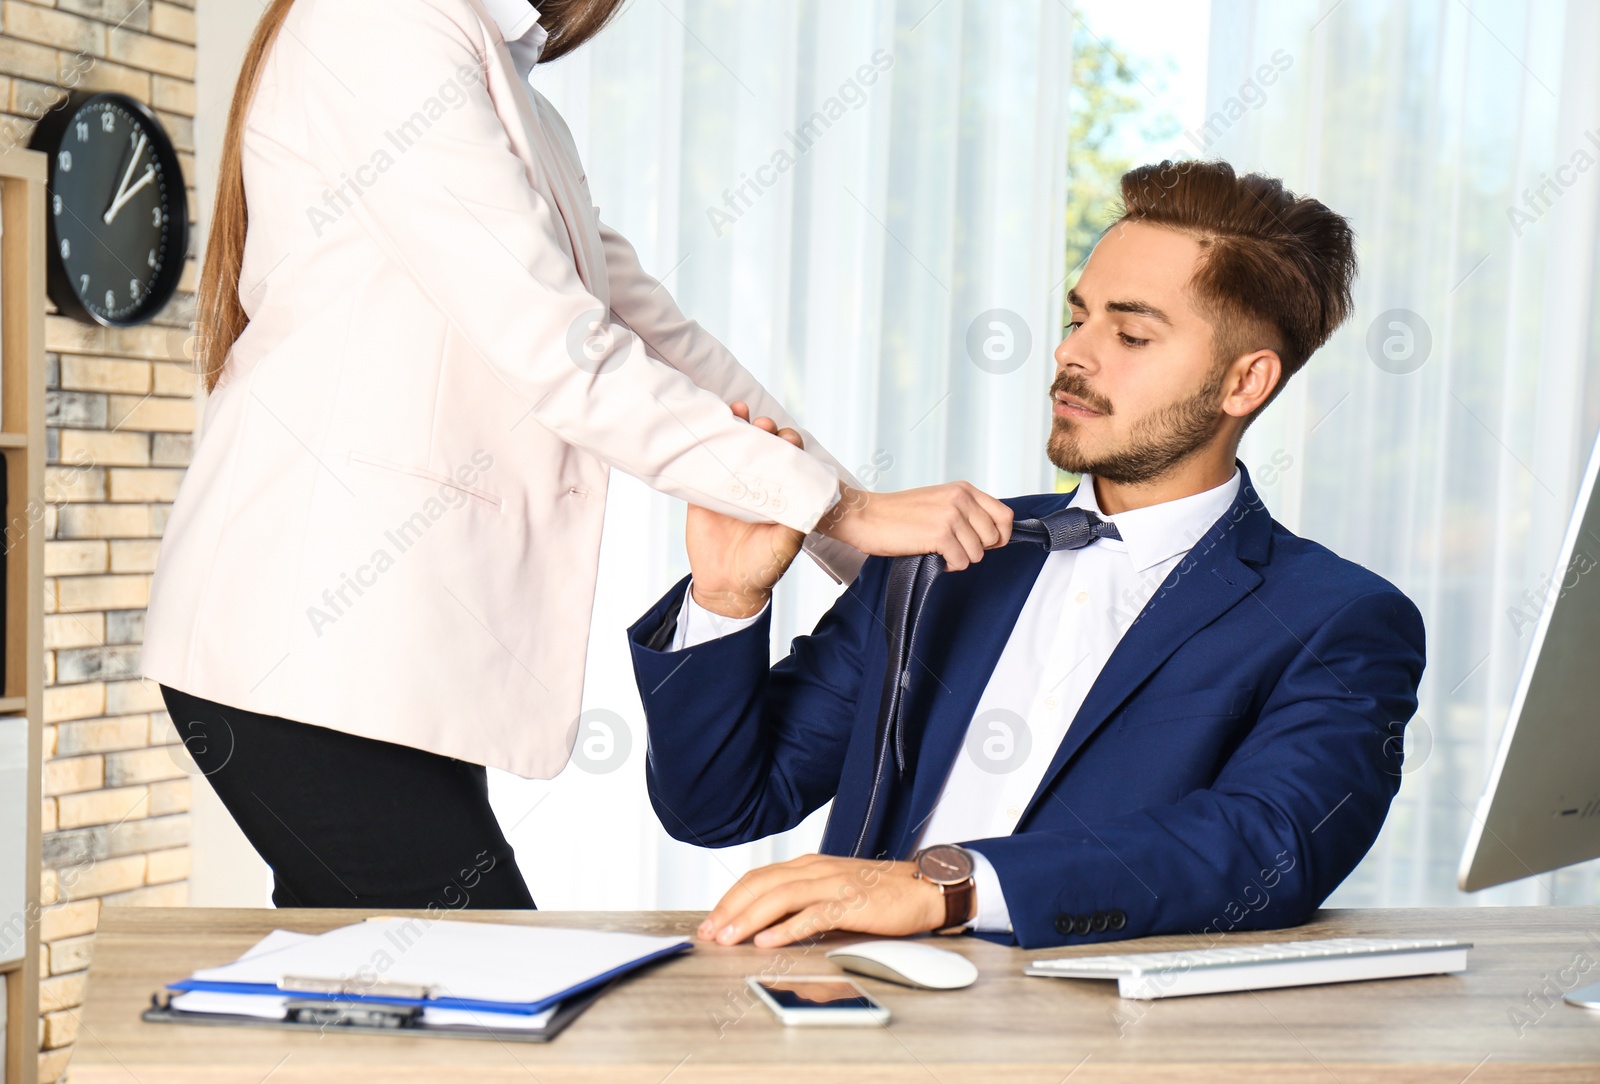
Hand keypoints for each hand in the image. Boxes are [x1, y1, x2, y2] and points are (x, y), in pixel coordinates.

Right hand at [686, 402, 806, 617]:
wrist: (728, 587)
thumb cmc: (764, 567)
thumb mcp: (786, 545)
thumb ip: (796, 523)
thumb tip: (809, 500)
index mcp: (779, 494)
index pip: (787, 461)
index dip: (790, 446)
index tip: (790, 439)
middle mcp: (756, 486)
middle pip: (761, 449)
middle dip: (765, 432)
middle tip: (764, 425)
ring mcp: (729, 488)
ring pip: (734, 450)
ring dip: (737, 429)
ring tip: (739, 412)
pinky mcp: (704, 494)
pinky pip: (703, 464)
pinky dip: (705, 445)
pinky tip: (709, 427)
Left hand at [697, 855, 956, 947]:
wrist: (924, 888)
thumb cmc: (880, 893)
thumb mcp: (834, 889)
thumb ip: (804, 899)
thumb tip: (767, 920)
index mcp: (809, 865)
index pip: (759, 877)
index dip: (731, 898)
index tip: (711, 920)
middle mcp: (816, 870)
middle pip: (761, 884)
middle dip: (730, 909)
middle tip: (709, 932)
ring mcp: (834, 885)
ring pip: (780, 897)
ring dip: (749, 919)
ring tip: (729, 938)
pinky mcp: (851, 903)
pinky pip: (812, 915)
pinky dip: (786, 929)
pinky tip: (768, 941)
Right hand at [817, 481, 1013, 570]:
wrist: (866, 516)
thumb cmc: (898, 514)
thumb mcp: (939, 501)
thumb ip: (965, 510)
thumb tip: (991, 536)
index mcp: (963, 489)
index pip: (1005, 516)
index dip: (1000, 536)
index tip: (985, 544)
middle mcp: (961, 499)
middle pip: (995, 538)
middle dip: (978, 550)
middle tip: (954, 548)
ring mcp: (951, 516)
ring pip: (979, 553)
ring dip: (961, 558)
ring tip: (940, 551)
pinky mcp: (940, 534)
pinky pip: (962, 562)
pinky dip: (949, 566)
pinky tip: (933, 557)